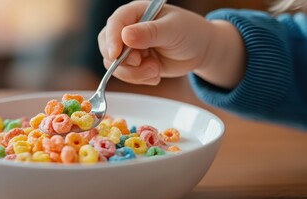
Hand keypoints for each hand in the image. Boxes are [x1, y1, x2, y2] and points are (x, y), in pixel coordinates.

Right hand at [98, 1, 244, 88]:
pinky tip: (155, 75)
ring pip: (114, 64)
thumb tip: (125, 36)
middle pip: (107, 45)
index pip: (115, 23)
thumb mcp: (173, 30)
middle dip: (123, 61)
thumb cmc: (189, 33)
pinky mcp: (132, 63)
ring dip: (134, 73)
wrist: (199, 50)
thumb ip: (150, 33)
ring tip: (155, 71)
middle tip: (143, 65)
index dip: (112, 39)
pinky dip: (139, 79)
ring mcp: (128, 47)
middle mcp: (128, 28)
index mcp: (136, 12)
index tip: (115, 55)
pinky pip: (125, 74)